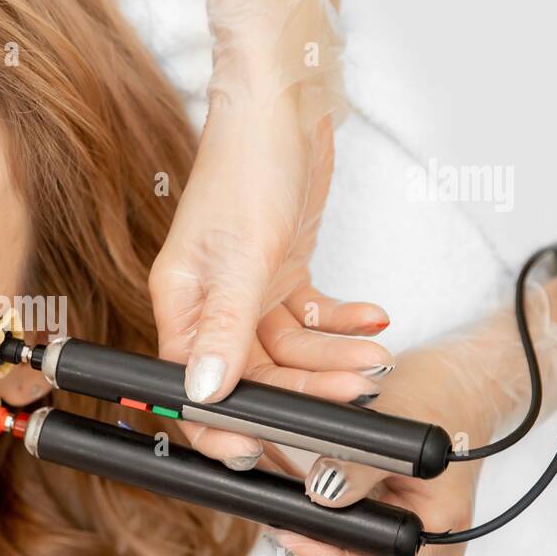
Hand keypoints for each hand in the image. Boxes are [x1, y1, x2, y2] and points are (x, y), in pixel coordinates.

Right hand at [152, 107, 392, 467]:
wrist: (284, 102)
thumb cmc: (249, 163)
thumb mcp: (242, 253)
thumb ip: (224, 329)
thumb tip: (203, 395)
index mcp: (181, 303)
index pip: (192, 386)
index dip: (224, 425)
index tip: (261, 453)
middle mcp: (209, 304)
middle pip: (251, 376)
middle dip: (303, 393)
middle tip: (353, 399)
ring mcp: (246, 290)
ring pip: (287, 353)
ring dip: (333, 360)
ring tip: (375, 357)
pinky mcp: (280, 273)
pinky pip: (311, 320)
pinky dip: (341, 324)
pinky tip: (371, 319)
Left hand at [261, 342, 502, 555]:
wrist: (456, 381)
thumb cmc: (438, 398)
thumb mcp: (397, 423)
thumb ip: (360, 465)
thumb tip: (322, 495)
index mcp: (436, 532)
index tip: (291, 530)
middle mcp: (423, 543)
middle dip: (312, 543)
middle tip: (277, 509)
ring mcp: (404, 529)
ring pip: (346, 548)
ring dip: (312, 524)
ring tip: (282, 488)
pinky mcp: (386, 513)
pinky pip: (347, 524)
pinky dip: (320, 507)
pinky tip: (297, 480)